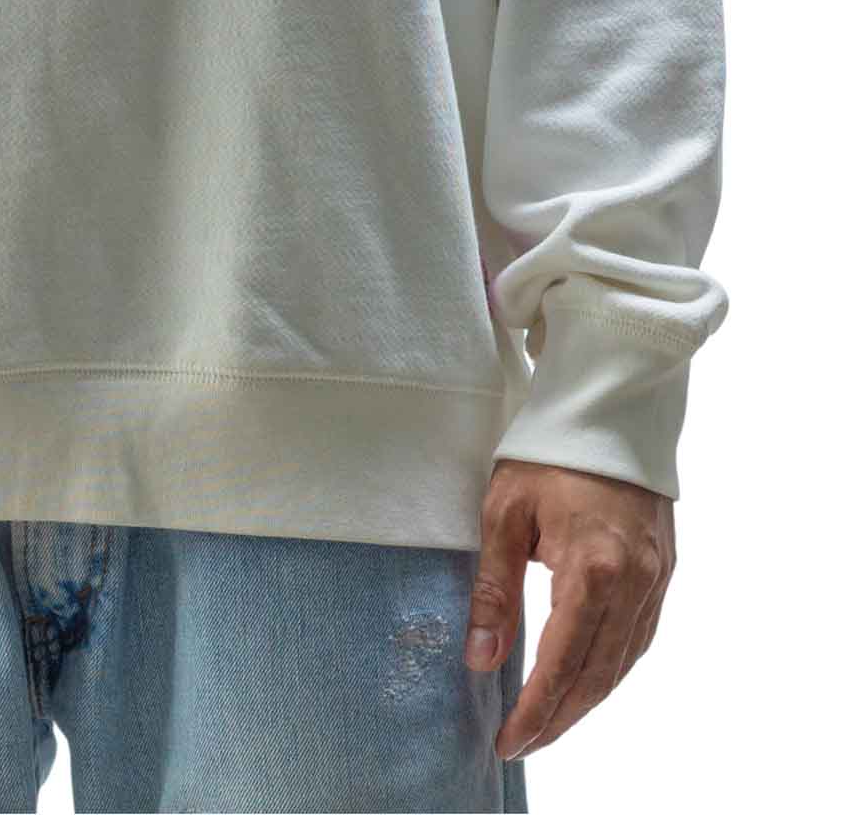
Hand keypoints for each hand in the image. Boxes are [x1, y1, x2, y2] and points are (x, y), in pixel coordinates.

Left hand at [464, 458, 674, 761]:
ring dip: (588, 698)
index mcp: (594, 567)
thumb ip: (495, 589)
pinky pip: (640, 636)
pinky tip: (588, 678)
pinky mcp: (665, 568)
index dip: (536, 709)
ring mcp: (657, 577)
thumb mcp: (505, 512)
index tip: (508, 740)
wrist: (609, 405)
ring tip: (549, 722)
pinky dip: (613, 667)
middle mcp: (636, 581)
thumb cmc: (547, 450)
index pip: (563, 661)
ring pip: (624, 661)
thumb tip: (481, 658)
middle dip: (560, 716)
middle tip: (523, 742)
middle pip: (598, 673)